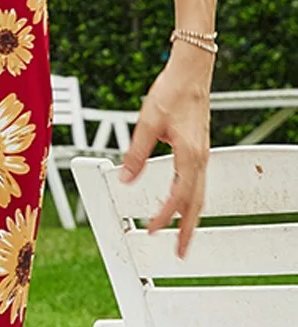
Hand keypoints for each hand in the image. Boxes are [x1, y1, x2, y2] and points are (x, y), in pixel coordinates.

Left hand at [118, 42, 212, 258]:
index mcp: (189, 154)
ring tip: (183, 237)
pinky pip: (197, 184)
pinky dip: (191, 201)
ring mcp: (202, 155)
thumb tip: (125, 180)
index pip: (178, 195)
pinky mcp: (199, 151)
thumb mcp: (147, 123)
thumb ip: (136, 154)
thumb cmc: (169, 93)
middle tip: (181, 254)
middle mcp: (199, 158)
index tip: (151, 231)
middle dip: (188, 230)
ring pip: (200, 195)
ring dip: (191, 218)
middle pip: (197, 203)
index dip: (164, 216)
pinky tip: (180, 208)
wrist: (191, 72)